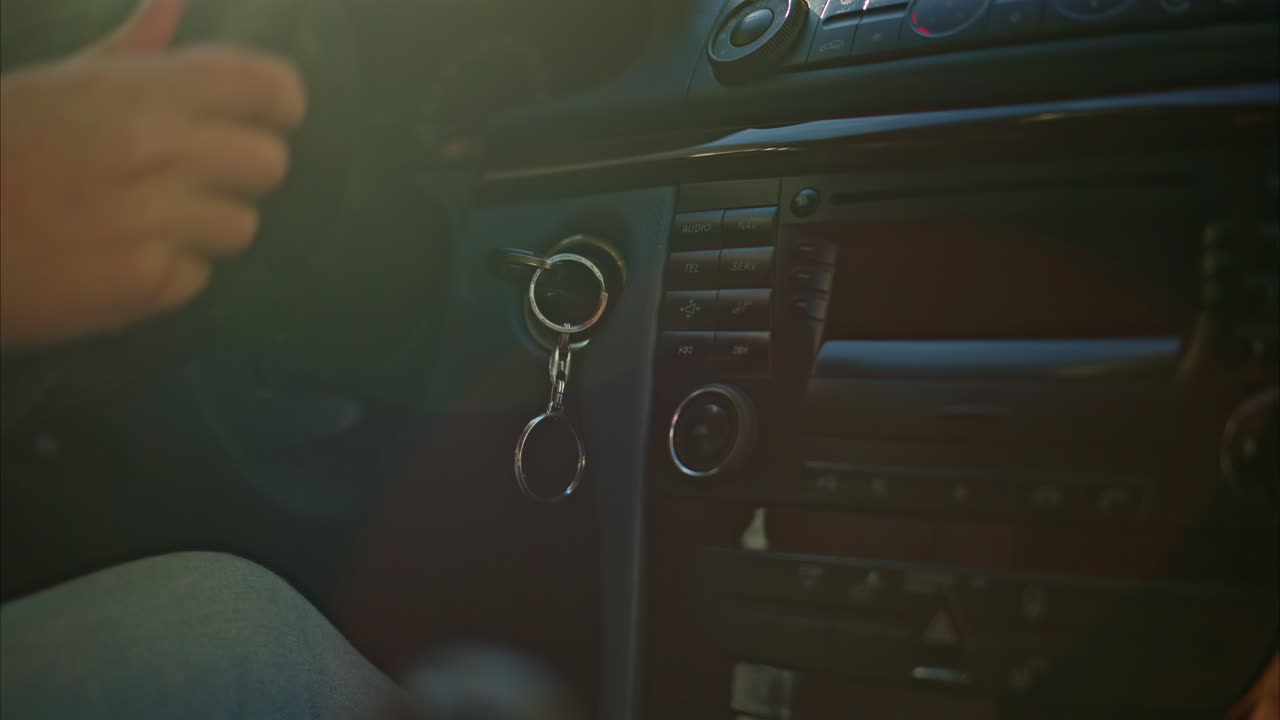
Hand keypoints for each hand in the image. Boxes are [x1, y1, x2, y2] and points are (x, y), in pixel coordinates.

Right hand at [0, 0, 306, 349]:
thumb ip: (132, 51)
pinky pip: (198, 278)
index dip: (276, 103)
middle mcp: (157, 152)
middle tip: (192, 176)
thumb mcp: (58, 85)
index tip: (266, 115)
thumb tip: (175, 1)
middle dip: (239, 171)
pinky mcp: (141, 286)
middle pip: (270, 164)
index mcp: (140, 91)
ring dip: (204, 227)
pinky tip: (118, 259)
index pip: (267, 86)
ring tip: (143, 220)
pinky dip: (168, 274)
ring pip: (241, 227)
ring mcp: (153, 223)